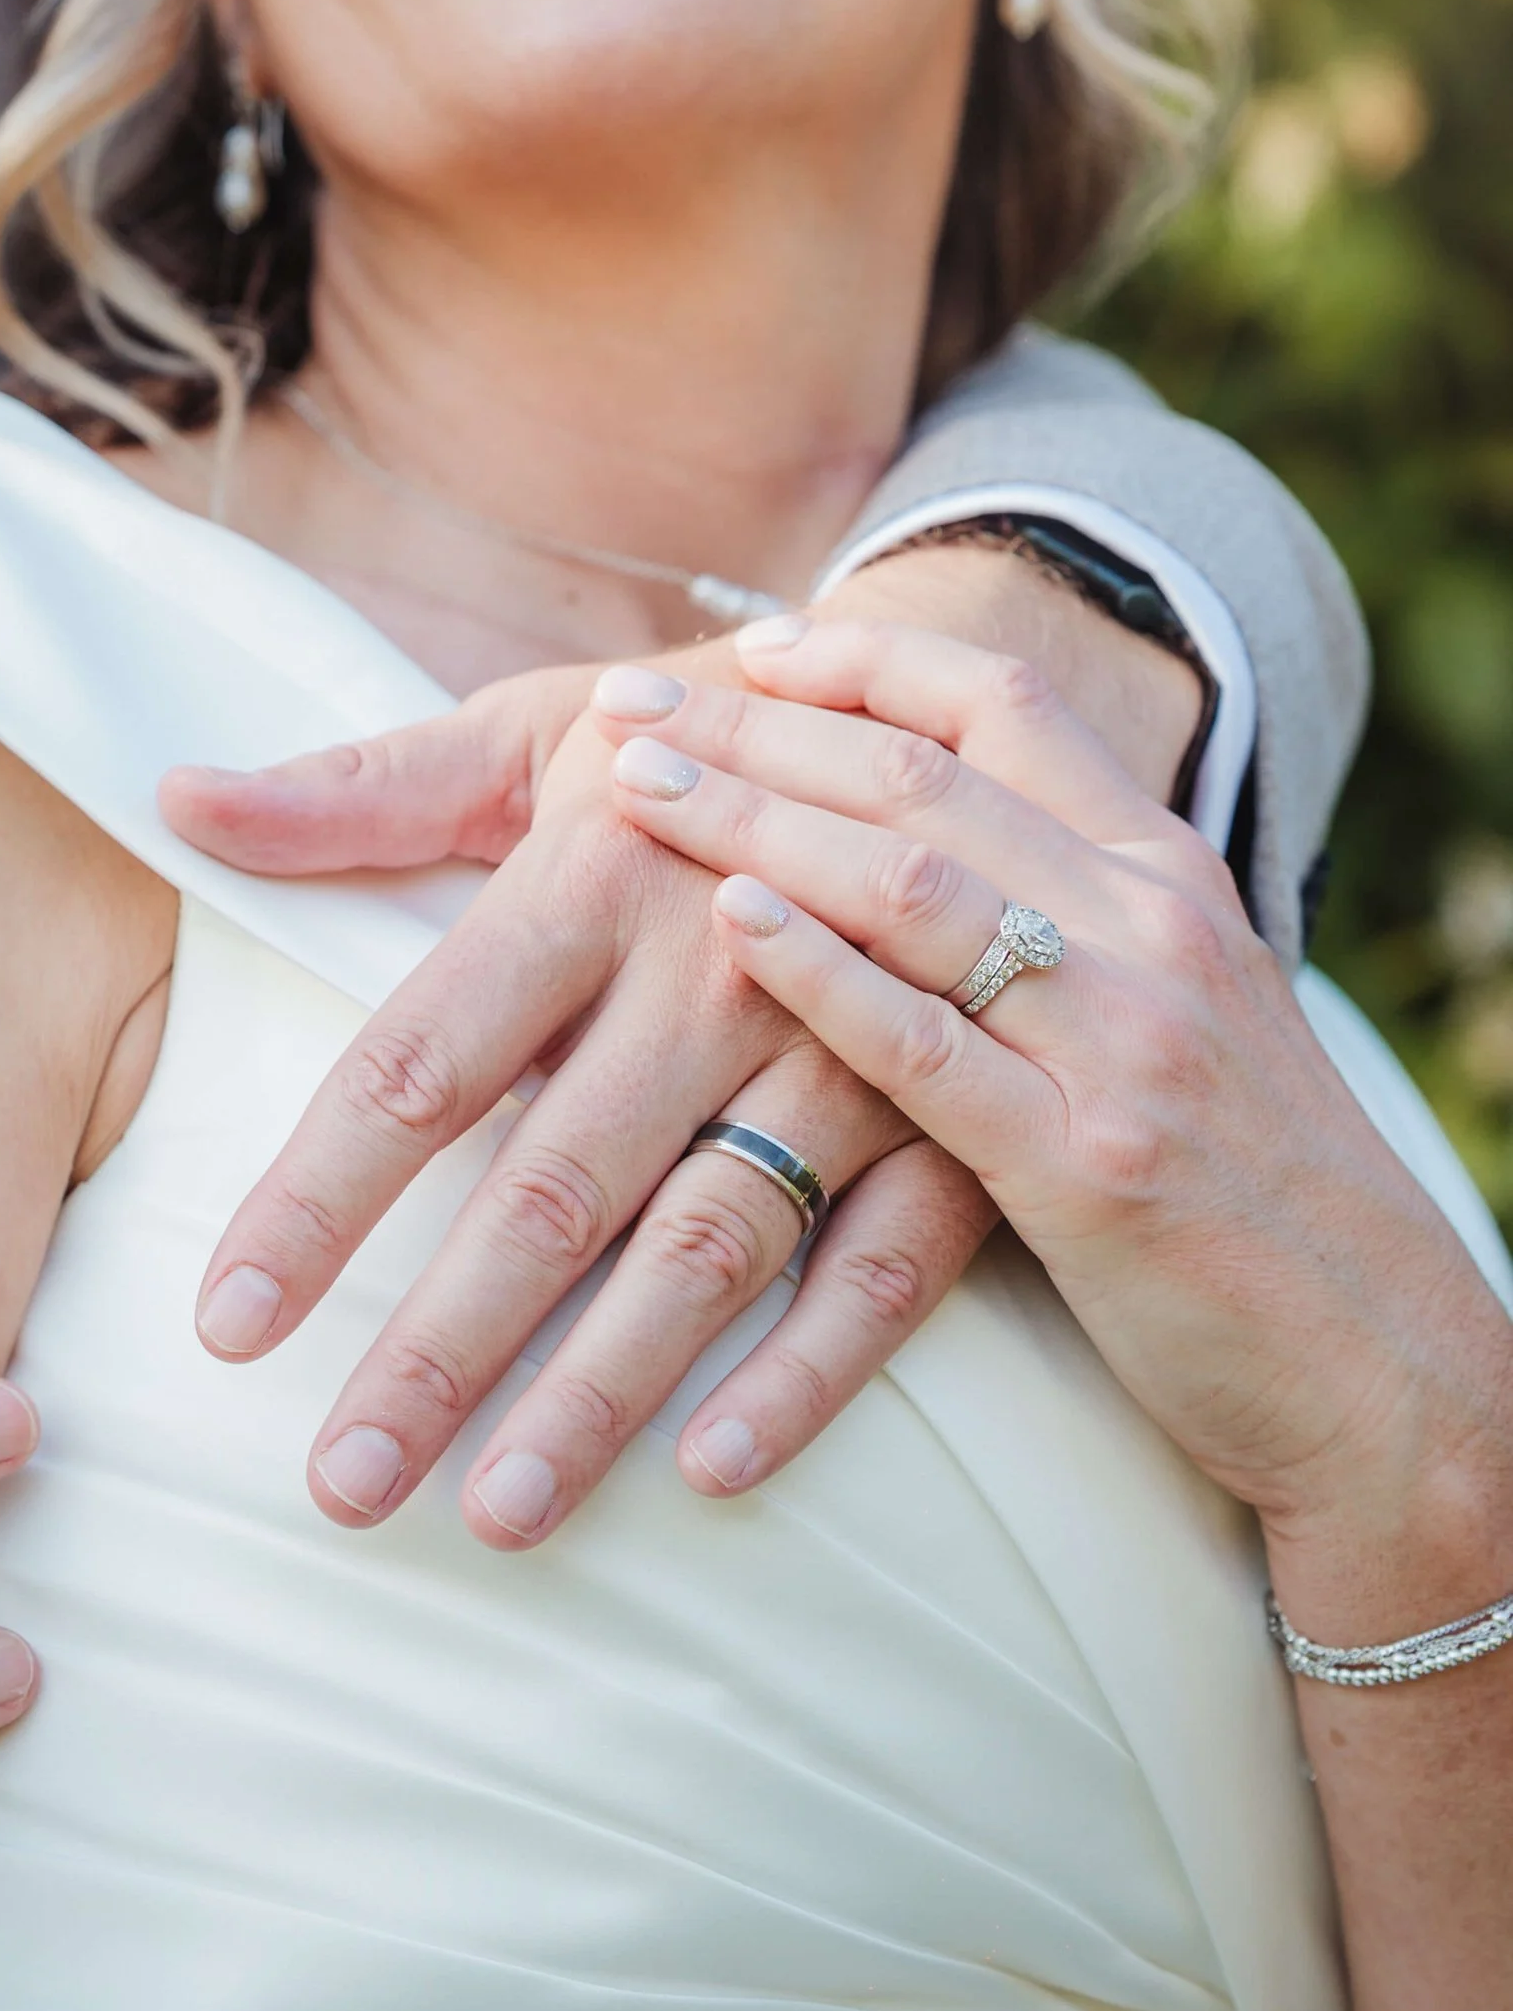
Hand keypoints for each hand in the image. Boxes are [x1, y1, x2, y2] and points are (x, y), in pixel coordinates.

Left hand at [163, 638, 993, 1543]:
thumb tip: (179, 799)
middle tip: (343, 1482)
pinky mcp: (957, 1116)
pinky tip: (716, 1472)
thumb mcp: (534, 734)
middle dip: (441, 1346)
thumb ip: (361, 793)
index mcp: (593, 875)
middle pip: (552, 1185)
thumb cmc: (702, 739)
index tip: (226, 1324)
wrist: (953, 710)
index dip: (319, 1199)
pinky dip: (809, 1372)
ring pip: (707, 1244)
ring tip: (498, 1512)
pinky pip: (883, 1263)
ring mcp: (848, 1050)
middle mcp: (716, 969)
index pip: (420, 1060)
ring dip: (601, 1389)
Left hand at [605, 612, 1507, 1536]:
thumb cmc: (1250, 1198)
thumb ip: (1070, 924)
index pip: (1000, 705)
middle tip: (627, 699)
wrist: (1381, 1363)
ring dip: (753, 820)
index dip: (860, 658)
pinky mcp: (1088, 1167)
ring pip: (909, 885)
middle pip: (920, 779)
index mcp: (1164, 875)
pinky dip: (820, 974)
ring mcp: (1124, 1040)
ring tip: (631, 784)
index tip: (744, 647)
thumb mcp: (1183, 1017)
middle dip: (757, 727)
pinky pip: (927, 1047)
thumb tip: (924, 857)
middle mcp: (1147, 928)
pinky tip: (728, 922)